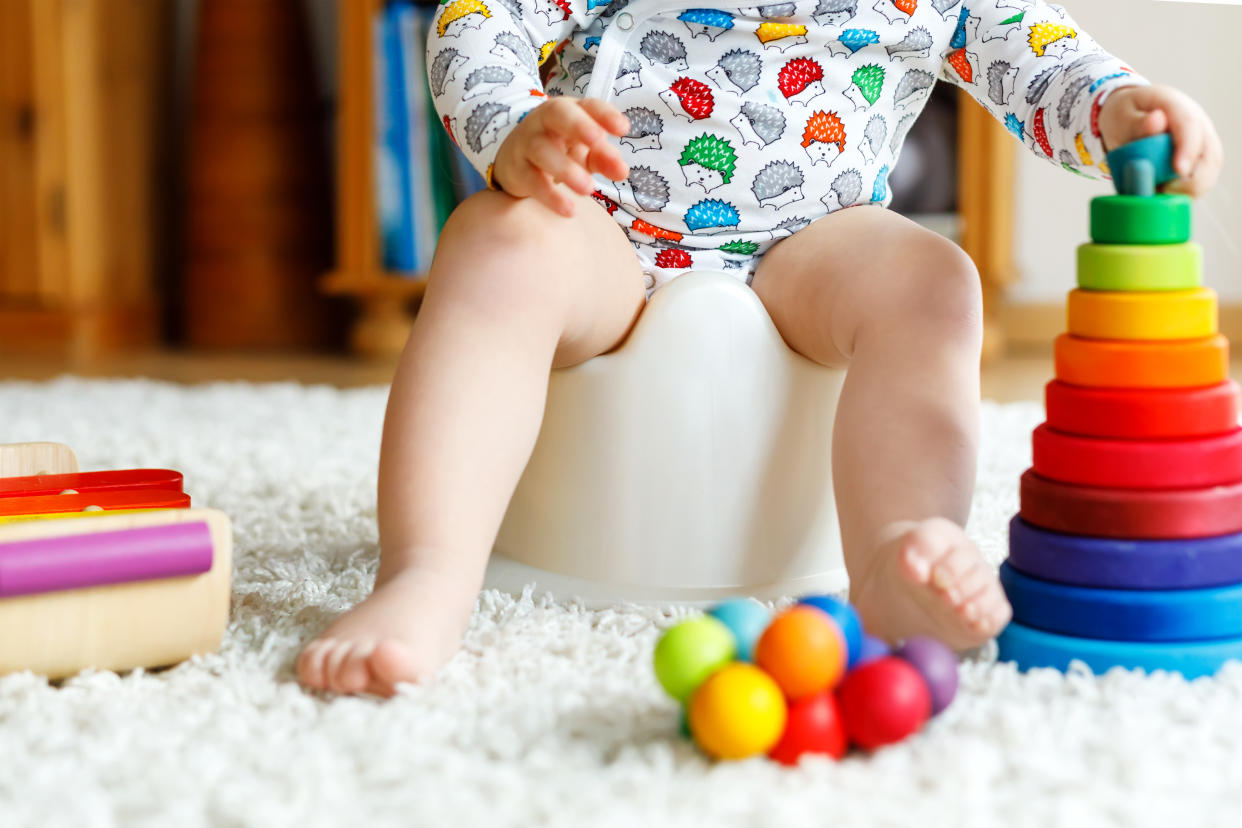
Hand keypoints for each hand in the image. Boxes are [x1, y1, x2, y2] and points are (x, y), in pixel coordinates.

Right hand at [491, 97, 629, 216]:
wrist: (513, 162)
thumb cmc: (558, 150)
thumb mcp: (585, 151)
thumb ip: (604, 158)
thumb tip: (622, 171)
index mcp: (568, 111)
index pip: (588, 105)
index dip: (605, 115)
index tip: (623, 129)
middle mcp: (544, 121)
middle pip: (558, 114)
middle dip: (578, 125)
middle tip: (597, 140)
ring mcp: (527, 143)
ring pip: (542, 150)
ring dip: (566, 168)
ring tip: (588, 189)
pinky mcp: (517, 170)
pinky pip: (532, 180)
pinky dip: (550, 196)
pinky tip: (569, 209)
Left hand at [1096, 84, 1222, 196]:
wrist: (1133, 115)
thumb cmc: (1126, 116)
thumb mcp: (1122, 115)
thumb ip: (1137, 123)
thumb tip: (1156, 120)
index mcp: (1178, 107)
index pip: (1191, 127)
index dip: (1188, 149)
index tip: (1179, 170)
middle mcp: (1199, 127)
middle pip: (1209, 157)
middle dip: (1190, 181)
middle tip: (1161, 191)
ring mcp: (1202, 146)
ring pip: (1207, 175)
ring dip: (1184, 191)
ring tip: (1156, 191)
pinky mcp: (1200, 165)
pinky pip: (1198, 185)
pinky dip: (1181, 195)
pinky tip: (1161, 194)